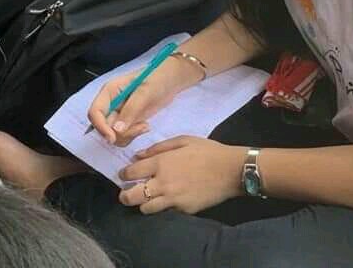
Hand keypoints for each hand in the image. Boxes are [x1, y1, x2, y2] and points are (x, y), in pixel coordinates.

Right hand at [87, 57, 197, 144]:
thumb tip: (116, 130)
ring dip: (128, 135)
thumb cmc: (157, 79)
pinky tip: (145, 126)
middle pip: (103, 127)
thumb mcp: (145, 92)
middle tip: (141, 127)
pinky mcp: (128, 121)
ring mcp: (119, 113)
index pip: (95, 112)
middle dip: (120, 133)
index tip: (112, 138)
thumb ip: (131, 110)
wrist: (171, 80)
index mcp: (110, 91)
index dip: (100, 126)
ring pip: (113, 134)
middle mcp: (110, 103)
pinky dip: (133, 136)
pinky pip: (123, 136)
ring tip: (145, 126)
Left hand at [118, 137, 244, 213]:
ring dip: (142, 203)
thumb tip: (138, 155)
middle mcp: (163, 183)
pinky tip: (164, 201)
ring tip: (144, 199)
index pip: (132, 172)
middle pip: (133, 196)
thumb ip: (158, 148)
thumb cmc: (206, 151)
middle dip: (124, 196)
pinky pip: (166, 212)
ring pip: (146, 208)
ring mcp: (173, 199)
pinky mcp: (184, 210)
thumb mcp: (182, 140)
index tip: (122, 174)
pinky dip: (161, 208)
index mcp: (161, 163)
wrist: (230, 170)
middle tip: (125, 194)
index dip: (123, 174)